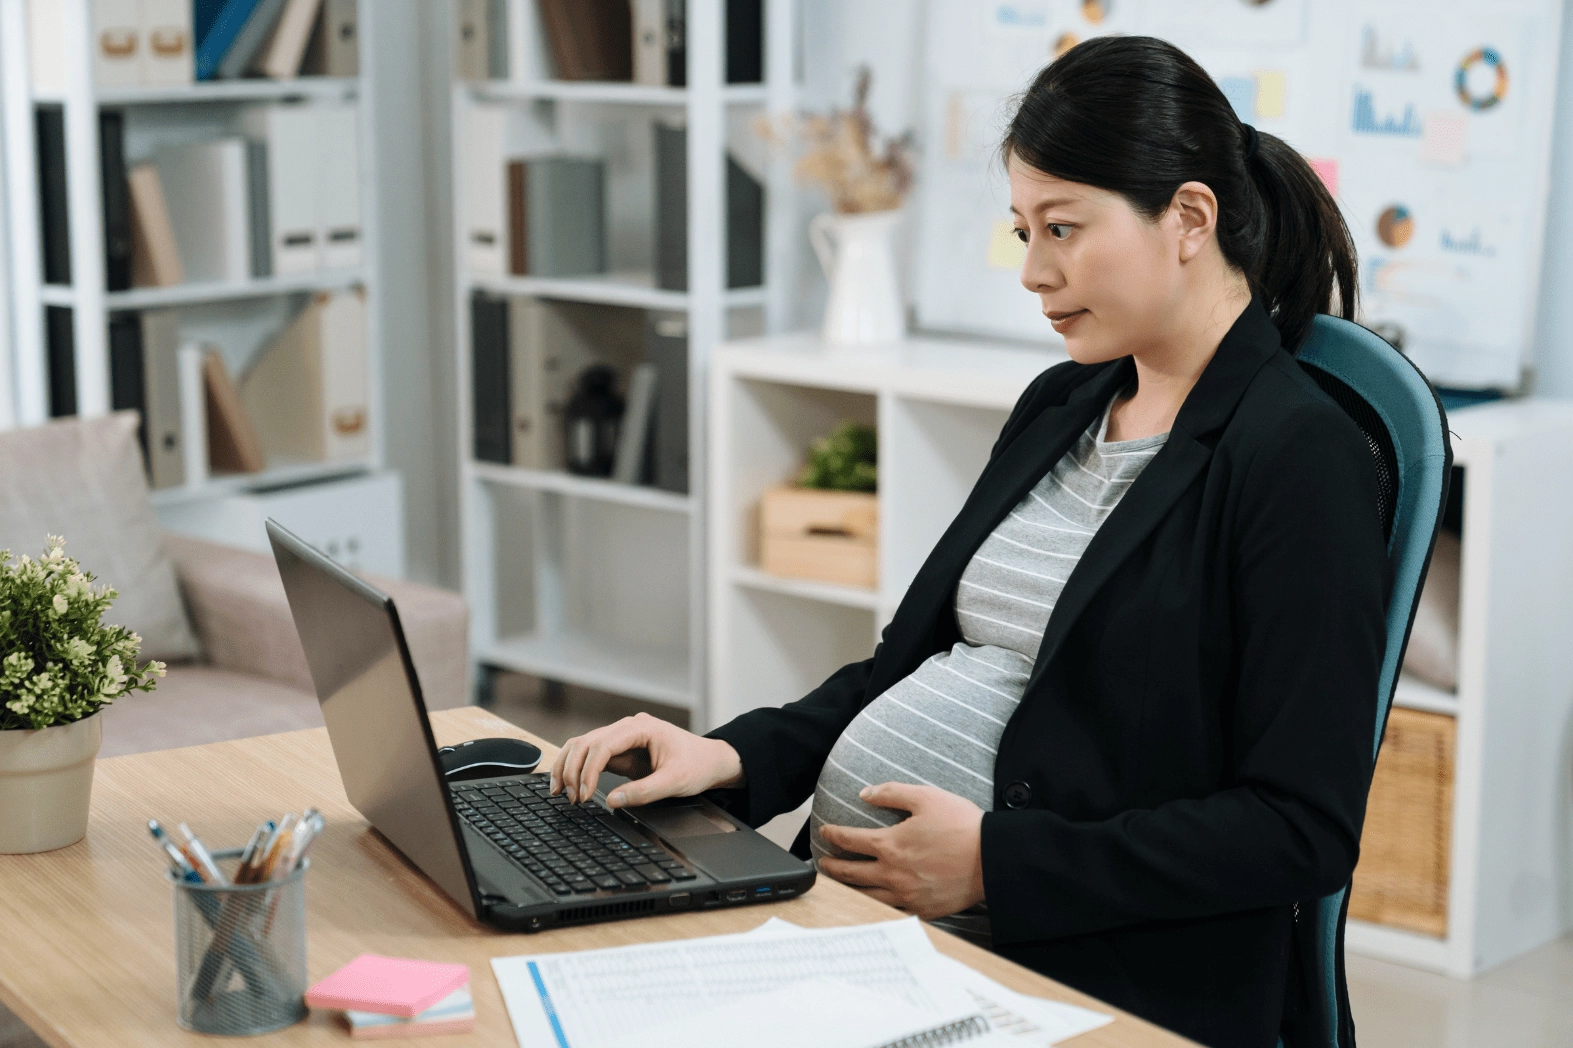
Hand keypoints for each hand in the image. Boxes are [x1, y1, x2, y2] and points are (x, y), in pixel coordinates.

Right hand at [550, 712, 744, 807]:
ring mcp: (621, 737)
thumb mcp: (675, 782)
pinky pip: (590, 754)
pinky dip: (576, 768)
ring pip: (582, 745)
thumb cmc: (697, 765)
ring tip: (560, 792)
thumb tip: (613, 801)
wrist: (710, 760)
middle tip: (570, 798)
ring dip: (568, 766)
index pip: (603, 744)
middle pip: (586, 742)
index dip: (588, 770)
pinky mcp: (619, 749)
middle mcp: (628, 727)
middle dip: (572, 770)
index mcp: (641, 728)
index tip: (583, 795)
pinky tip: (569, 785)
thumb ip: (644, 791)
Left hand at [817, 783, 985, 919]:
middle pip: (851, 873)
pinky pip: (890, 912)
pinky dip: (874, 907)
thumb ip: (891, 793)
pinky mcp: (922, 910)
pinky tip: (871, 904)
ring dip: (848, 889)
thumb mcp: (926, 797)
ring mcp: (907, 895)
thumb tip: (865, 794)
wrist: (993, 858)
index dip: (834, 835)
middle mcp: (893, 873)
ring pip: (866, 896)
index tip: (825, 832)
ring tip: (839, 885)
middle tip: (822, 864)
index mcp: (891, 844)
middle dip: (832, 867)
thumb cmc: (962, 825)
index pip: (851, 840)